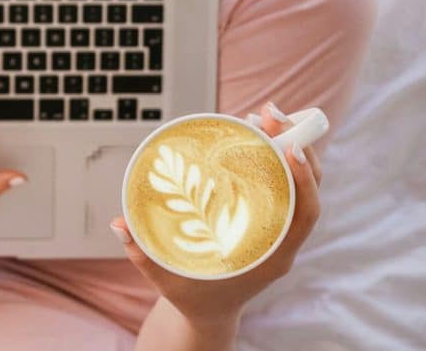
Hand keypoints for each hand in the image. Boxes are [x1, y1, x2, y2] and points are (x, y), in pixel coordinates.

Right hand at [110, 101, 322, 324]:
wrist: (209, 312)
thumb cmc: (192, 297)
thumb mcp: (166, 279)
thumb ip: (141, 254)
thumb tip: (118, 224)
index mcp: (271, 258)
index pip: (304, 215)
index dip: (304, 179)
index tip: (291, 148)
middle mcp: (282, 240)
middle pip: (307, 188)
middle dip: (296, 144)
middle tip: (270, 113)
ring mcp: (279, 228)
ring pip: (298, 181)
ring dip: (287, 144)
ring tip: (263, 115)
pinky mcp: (269, 218)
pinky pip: (282, 184)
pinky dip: (274, 157)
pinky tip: (255, 134)